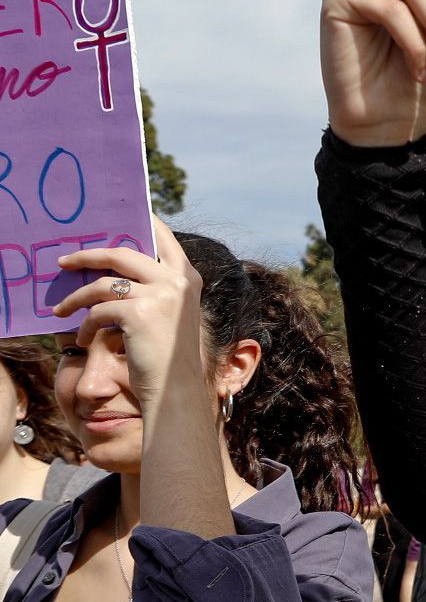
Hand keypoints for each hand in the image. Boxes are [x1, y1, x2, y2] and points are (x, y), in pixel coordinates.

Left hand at [54, 218, 207, 409]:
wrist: (176, 389)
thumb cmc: (170, 357)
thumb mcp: (170, 316)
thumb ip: (155, 290)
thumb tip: (115, 274)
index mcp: (188, 279)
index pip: (165, 239)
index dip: (146, 222)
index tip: (127, 213)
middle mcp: (177, 282)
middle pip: (121, 253)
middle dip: (87, 256)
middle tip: (64, 261)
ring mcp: (159, 295)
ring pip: (102, 284)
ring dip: (75, 298)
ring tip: (60, 310)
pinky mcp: (138, 313)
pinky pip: (98, 311)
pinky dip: (84, 325)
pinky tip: (81, 339)